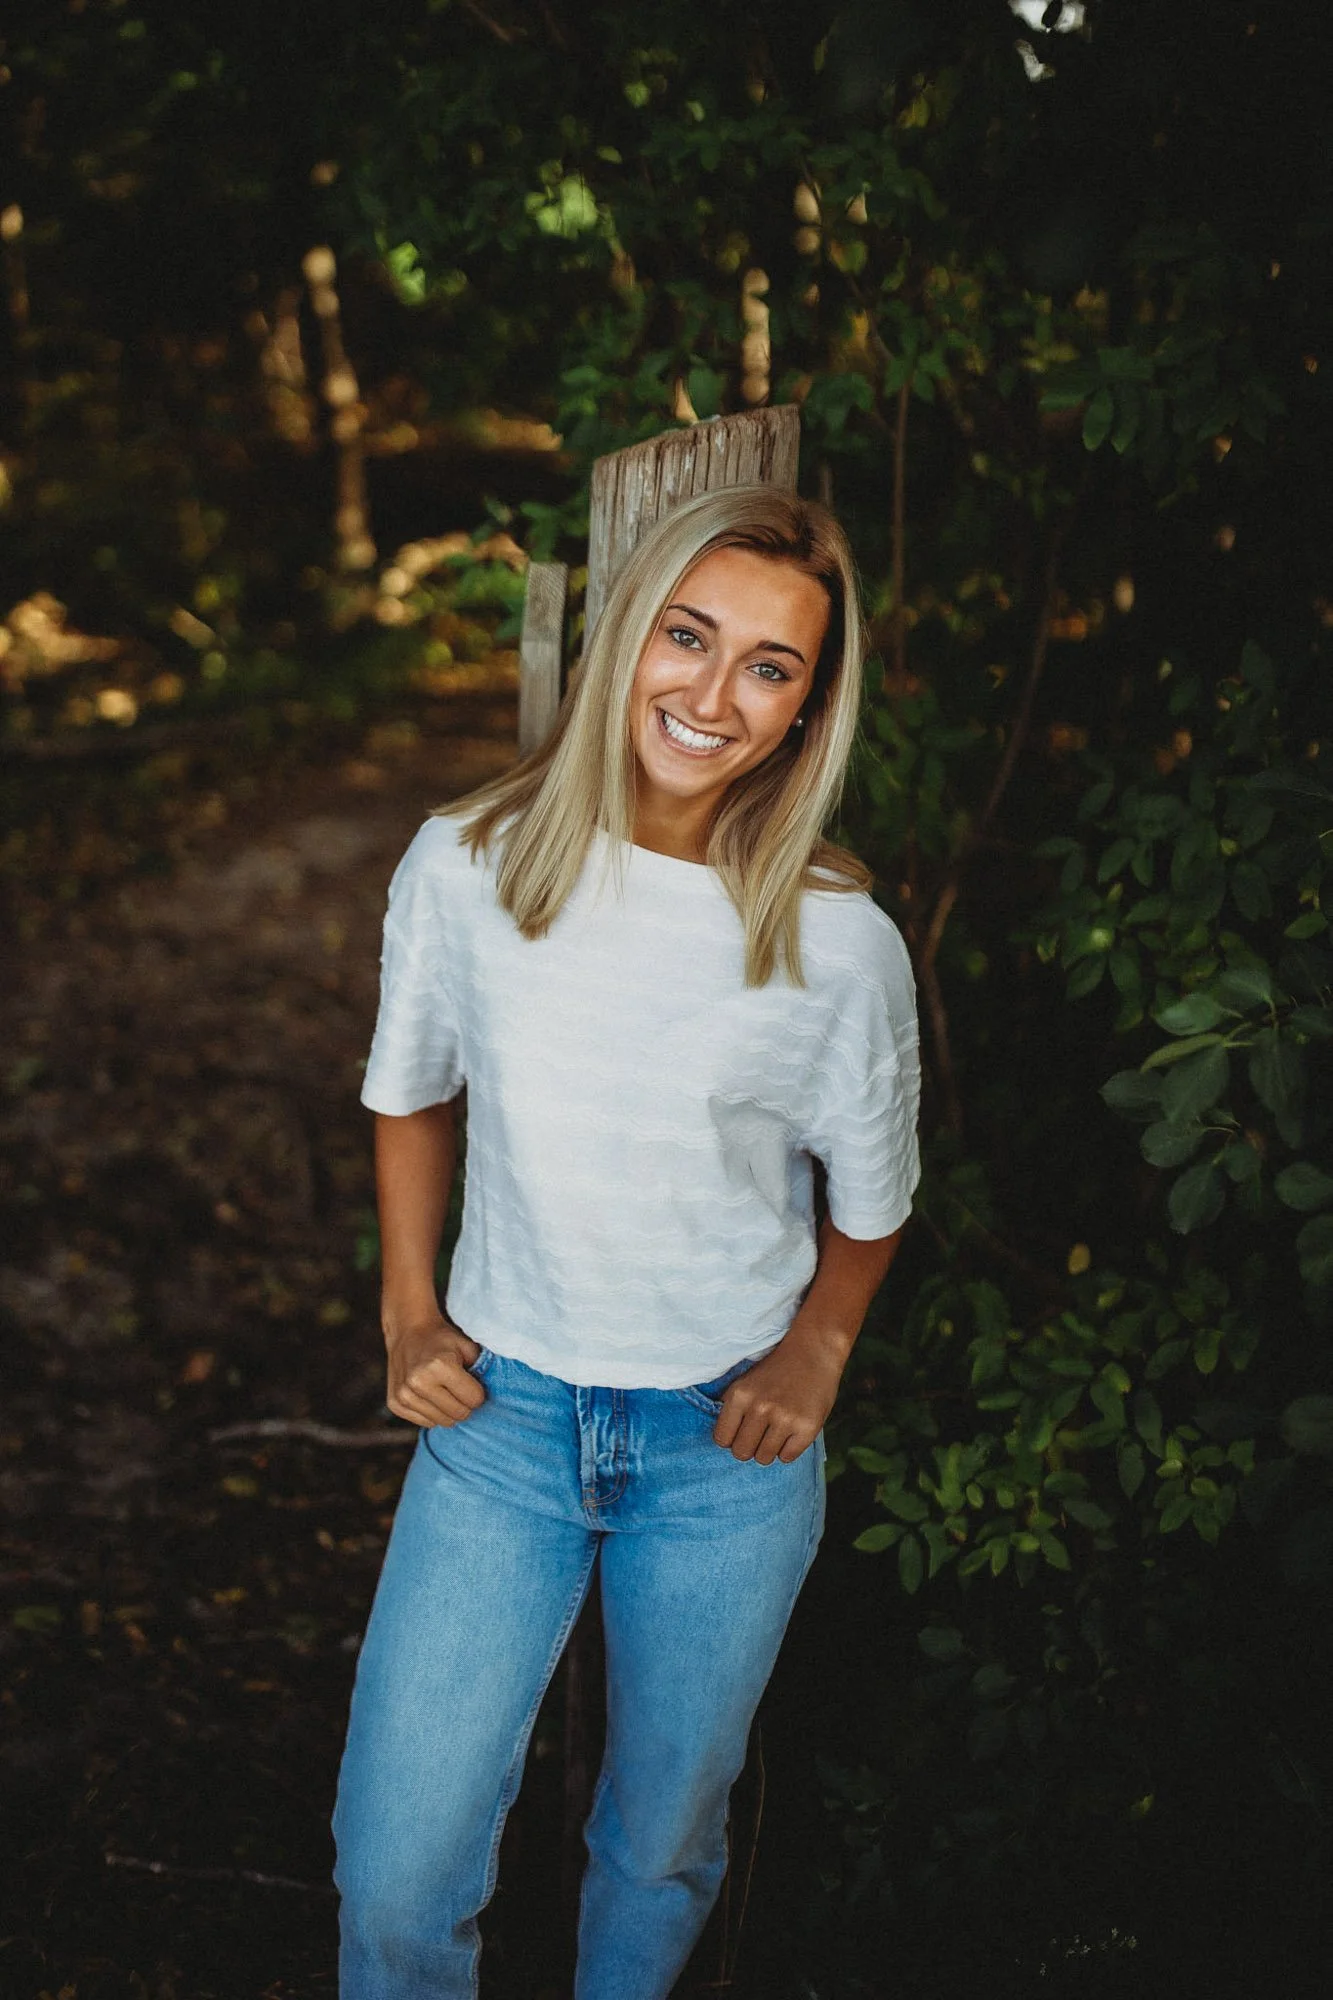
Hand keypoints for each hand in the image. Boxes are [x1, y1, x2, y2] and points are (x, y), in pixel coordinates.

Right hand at [384, 1311, 486, 1428]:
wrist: (408, 1331)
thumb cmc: (443, 1340)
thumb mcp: (467, 1346)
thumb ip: (482, 1369)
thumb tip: (494, 1395)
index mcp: (439, 1365)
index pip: (474, 1400)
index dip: (477, 1392)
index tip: (471, 1381)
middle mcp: (418, 1382)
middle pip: (459, 1415)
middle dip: (465, 1404)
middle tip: (460, 1387)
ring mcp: (403, 1395)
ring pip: (442, 1422)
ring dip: (448, 1409)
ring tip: (443, 1389)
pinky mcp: (395, 1404)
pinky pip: (425, 1422)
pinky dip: (432, 1412)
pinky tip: (429, 1393)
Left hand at [712, 1329, 845, 1465]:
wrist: (814, 1350)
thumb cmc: (777, 1368)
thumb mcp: (745, 1380)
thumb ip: (731, 1406)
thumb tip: (722, 1438)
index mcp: (740, 1395)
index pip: (722, 1439)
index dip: (730, 1438)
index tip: (740, 1431)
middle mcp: (760, 1408)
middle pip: (741, 1453)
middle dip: (749, 1447)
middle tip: (760, 1433)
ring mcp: (785, 1419)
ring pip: (764, 1458)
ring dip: (769, 1449)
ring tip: (777, 1430)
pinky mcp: (807, 1428)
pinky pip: (787, 1458)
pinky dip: (788, 1449)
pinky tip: (792, 1431)